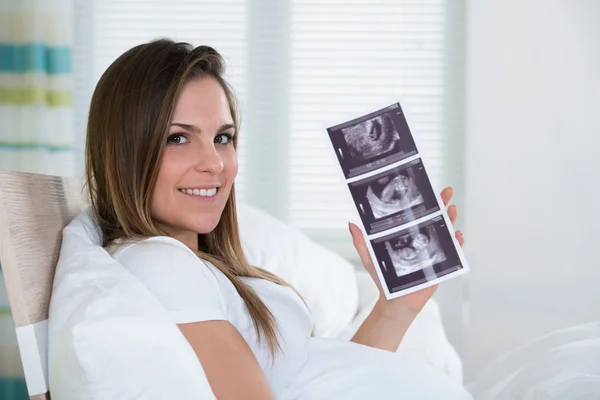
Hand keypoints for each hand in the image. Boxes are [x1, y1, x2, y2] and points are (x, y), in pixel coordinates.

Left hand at [349, 186, 464, 317]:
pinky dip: (457, 243)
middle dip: (442, 203)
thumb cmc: (383, 278)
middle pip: (434, 217)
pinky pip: (453, 251)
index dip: (422, 200)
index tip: (426, 186)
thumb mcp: (370, 256)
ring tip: (451, 209)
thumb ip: (361, 241)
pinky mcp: (439, 263)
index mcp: (406, 233)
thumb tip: (351, 223)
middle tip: (447, 191)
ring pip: (445, 231)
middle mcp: (421, 238)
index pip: (416, 213)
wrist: (395, 300)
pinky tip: (457, 236)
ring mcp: (432, 250)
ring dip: (450, 219)